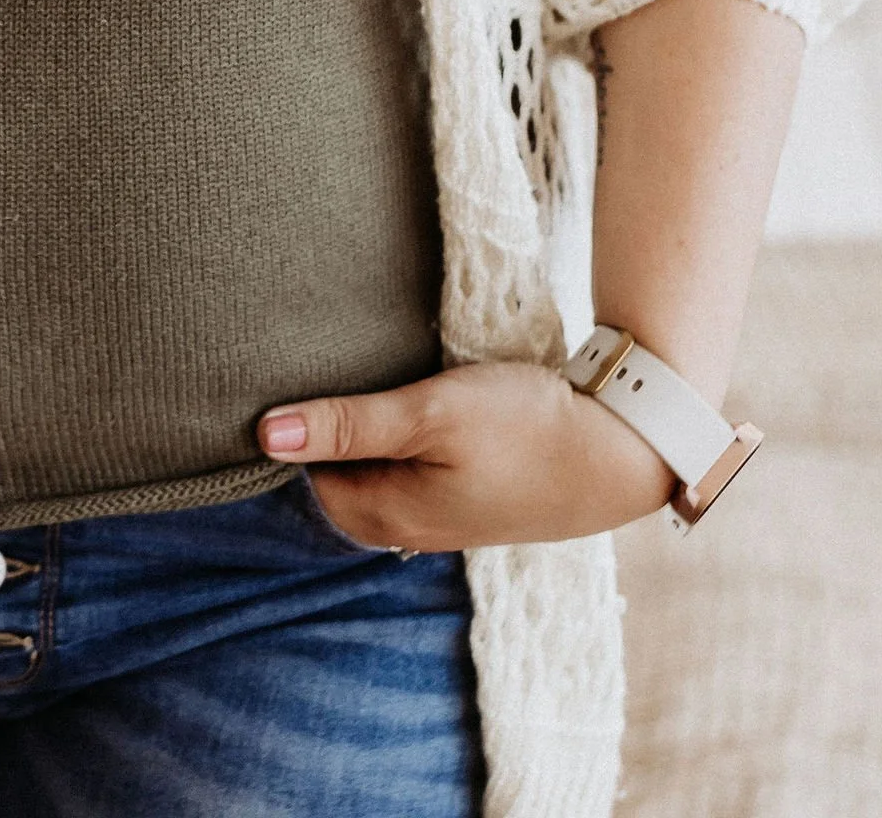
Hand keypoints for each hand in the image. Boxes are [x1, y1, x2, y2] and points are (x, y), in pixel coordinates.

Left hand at [255, 361, 675, 550]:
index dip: (296, 419)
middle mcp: (404, 524)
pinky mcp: (465, 490)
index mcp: (385, 514)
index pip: (303, 469)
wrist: (617, 450)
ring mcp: (438, 510)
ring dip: (367, 421)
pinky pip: (408, 460)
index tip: (295, 366)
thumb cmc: (522, 429)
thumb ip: (348, 425)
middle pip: (336, 468)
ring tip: (368, 367)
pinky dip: (400, 428)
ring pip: (374, 462)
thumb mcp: (429, 415)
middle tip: (327, 357)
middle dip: (328, 421)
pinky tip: (411, 394)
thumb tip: (264, 435)